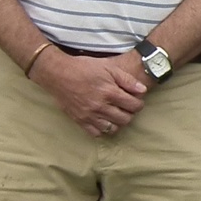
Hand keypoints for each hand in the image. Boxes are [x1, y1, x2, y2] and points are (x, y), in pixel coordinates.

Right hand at [30, 49, 148, 135]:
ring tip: (115, 113)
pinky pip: (96, 133)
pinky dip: (102, 129)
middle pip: (125, 119)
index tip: (135, 100)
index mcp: (109, 92)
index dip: (138, 103)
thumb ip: (127, 80)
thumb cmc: (84, 67)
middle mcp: (100, 106)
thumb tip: (142, 91)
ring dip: (117, 122)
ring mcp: (89, 115)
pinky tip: (103, 119)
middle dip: (130, 113)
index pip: (134, 106)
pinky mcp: (79, 120)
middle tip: (126, 107)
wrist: (58, 73)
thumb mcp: (109, 67)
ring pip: (112, 128)